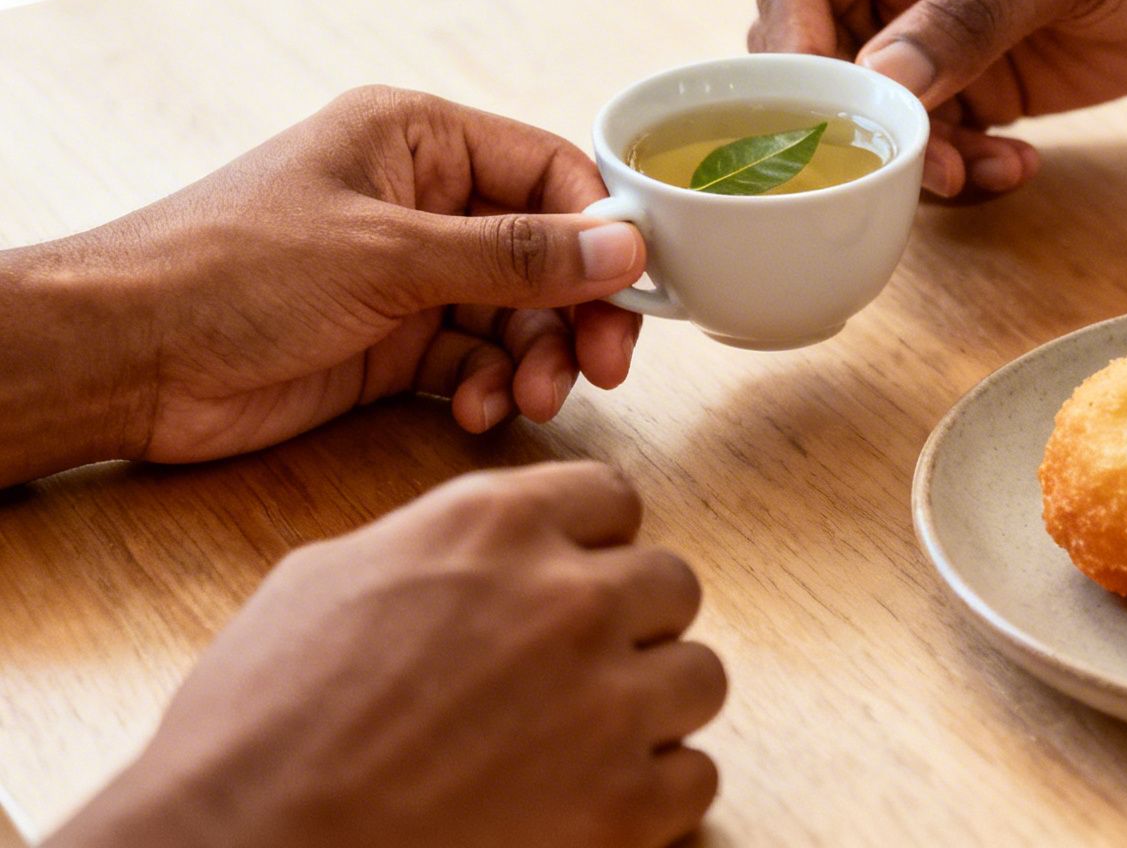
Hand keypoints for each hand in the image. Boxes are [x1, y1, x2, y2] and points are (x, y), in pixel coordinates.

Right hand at [48, 461, 724, 847]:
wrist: (242, 845)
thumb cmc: (258, 725)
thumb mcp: (330, 579)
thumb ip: (434, 547)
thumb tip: (477, 556)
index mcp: (495, 526)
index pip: (612, 498)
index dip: (593, 545)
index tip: (575, 580)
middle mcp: (567, 598)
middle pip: (671, 584)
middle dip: (632, 625)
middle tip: (578, 671)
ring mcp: (605, 701)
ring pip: (700, 676)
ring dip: (653, 706)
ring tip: (586, 740)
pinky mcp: (621, 805)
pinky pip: (696, 776)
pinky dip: (655, 795)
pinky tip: (594, 802)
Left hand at [56, 86, 647, 465]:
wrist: (122, 358)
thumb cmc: (233, 269)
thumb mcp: (388, 255)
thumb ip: (514, 256)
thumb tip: (626, 248)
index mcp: (418, 140)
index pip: (549, 170)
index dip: (599, 229)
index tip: (634, 289)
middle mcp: (422, 201)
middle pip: (545, 250)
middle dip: (575, 311)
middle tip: (600, 368)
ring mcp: (407, 275)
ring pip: (518, 313)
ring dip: (535, 359)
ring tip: (527, 400)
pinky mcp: (390, 342)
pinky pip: (475, 359)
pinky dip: (488, 387)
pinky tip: (474, 411)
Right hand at [751, 0, 1126, 197]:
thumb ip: (970, 18)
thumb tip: (883, 78)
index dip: (796, 59)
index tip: (822, 127)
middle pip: (822, 64)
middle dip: (860, 125)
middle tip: (919, 164)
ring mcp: (931, 31)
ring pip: (876, 118)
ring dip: (920, 159)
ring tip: (988, 169)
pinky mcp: (971, 83)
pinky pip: (933, 142)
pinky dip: (965, 168)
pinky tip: (1019, 166)